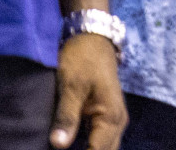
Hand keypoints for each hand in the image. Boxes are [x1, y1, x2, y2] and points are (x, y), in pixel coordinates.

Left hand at [51, 33, 126, 149]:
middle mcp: (117, 122)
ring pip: (105, 149)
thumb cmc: (82, 59)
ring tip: (66, 149)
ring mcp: (113, 120)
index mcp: (111, 117)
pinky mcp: (106, 117)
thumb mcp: (71, 86)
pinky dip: (90, 148)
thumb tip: (58, 145)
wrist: (92, 37)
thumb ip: (66, 116)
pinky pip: (101, 141)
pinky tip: (73, 147)